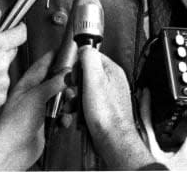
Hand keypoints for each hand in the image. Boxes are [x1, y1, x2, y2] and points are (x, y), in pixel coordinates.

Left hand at [0, 53, 65, 170]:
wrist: (11, 151)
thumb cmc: (14, 124)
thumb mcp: (36, 97)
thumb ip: (53, 83)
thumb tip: (67, 72)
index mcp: (27, 84)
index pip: (42, 64)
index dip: (54, 56)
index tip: (67, 50)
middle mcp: (34, 96)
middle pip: (55, 82)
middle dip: (67, 84)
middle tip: (73, 85)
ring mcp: (40, 110)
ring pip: (60, 100)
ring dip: (68, 103)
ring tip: (68, 104)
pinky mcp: (45, 124)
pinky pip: (61, 117)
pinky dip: (65, 118)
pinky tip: (63, 121)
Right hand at [78, 47, 154, 170]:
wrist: (112, 140)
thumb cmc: (106, 114)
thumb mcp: (94, 80)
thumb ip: (89, 59)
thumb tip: (85, 47)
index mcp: (112, 71)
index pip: (92, 56)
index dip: (79, 65)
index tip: (74, 75)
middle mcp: (112, 82)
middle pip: (87, 74)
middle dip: (75, 84)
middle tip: (73, 91)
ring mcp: (109, 96)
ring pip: (86, 90)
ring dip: (75, 98)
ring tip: (74, 106)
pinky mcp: (104, 109)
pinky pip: (88, 104)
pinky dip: (81, 109)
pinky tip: (79, 115)